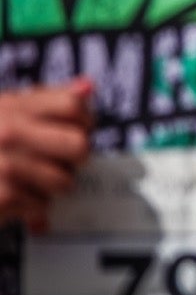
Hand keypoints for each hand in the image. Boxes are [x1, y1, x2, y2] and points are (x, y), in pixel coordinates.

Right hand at [0, 78, 93, 229]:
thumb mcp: (4, 110)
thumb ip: (47, 99)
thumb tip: (87, 86)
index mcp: (12, 107)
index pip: (73, 107)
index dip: (85, 121)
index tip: (81, 130)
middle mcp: (8, 133)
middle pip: (78, 146)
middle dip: (75, 158)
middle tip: (62, 160)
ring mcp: (4, 167)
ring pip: (63, 181)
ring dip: (53, 186)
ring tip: (35, 181)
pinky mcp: (1, 198)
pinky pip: (41, 206)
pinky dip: (32, 207)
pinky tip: (18, 196)